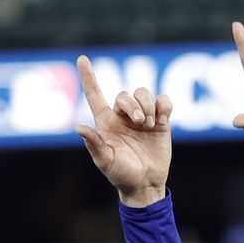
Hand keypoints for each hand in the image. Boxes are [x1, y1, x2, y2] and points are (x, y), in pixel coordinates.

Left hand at [75, 55, 171, 207]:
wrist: (146, 184)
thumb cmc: (121, 175)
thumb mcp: (105, 161)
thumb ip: (94, 144)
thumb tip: (79, 127)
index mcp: (106, 122)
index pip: (95, 94)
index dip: (88, 77)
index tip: (81, 59)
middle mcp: (123, 116)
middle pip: (125, 94)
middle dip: (134, 104)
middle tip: (141, 122)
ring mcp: (143, 117)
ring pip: (144, 93)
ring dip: (148, 105)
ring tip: (151, 124)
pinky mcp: (161, 121)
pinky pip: (163, 100)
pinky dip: (164, 106)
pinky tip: (163, 120)